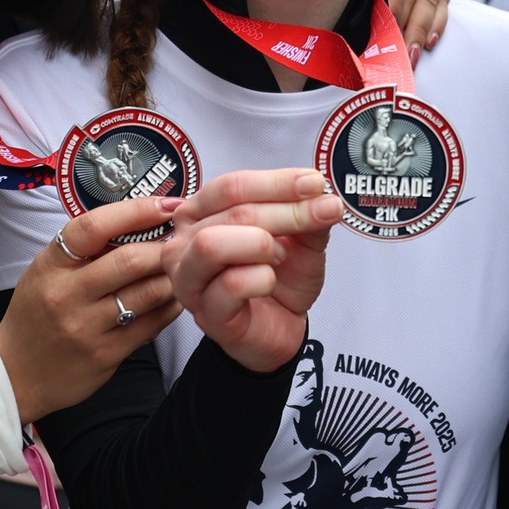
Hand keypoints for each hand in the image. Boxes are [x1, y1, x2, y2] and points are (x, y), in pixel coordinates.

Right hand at [0, 195, 185, 420]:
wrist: (16, 375)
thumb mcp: (45, 273)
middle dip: (164, 247)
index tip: (167, 205)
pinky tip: (174, 298)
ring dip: (172, 277)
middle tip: (183, 241)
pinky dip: (170, 307)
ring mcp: (86, 327)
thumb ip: (84, 251)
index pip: (94, 227)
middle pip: (129, 260)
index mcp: (50, 265)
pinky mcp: (105, 354)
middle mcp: (65, 294)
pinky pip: (151, 325)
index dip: (137, 210)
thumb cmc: (36, 315)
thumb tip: (140, 222)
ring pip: (147, 293)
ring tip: (181, 269)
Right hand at [164, 168, 340, 371]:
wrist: (283, 326)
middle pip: (231, 212)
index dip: (277, 182)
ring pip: (213, 245)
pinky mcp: (205, 313)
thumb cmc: (280, 277)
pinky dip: (262, 279)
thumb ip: (308, 213)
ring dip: (261, 244)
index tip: (316, 183)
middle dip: (285, 211)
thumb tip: (324, 195)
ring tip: (279, 256)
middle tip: (322, 214)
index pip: (231, 186)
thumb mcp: (301, 238)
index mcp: (201, 212)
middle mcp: (185, 242)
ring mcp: (188, 279)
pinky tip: (269, 282)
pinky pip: (231, 284)